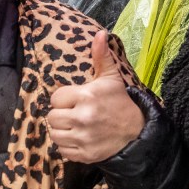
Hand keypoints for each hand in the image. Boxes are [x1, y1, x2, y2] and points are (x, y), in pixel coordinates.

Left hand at [48, 30, 144, 162]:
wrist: (136, 132)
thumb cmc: (119, 102)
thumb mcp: (111, 78)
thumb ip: (101, 56)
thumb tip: (100, 33)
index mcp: (87, 96)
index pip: (56, 98)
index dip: (63, 99)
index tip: (74, 100)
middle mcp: (83, 117)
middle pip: (52, 117)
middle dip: (61, 115)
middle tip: (73, 113)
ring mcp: (83, 138)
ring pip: (54, 134)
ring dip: (62, 131)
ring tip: (73, 126)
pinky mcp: (84, 155)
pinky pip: (62, 151)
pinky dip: (68, 146)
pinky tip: (78, 138)